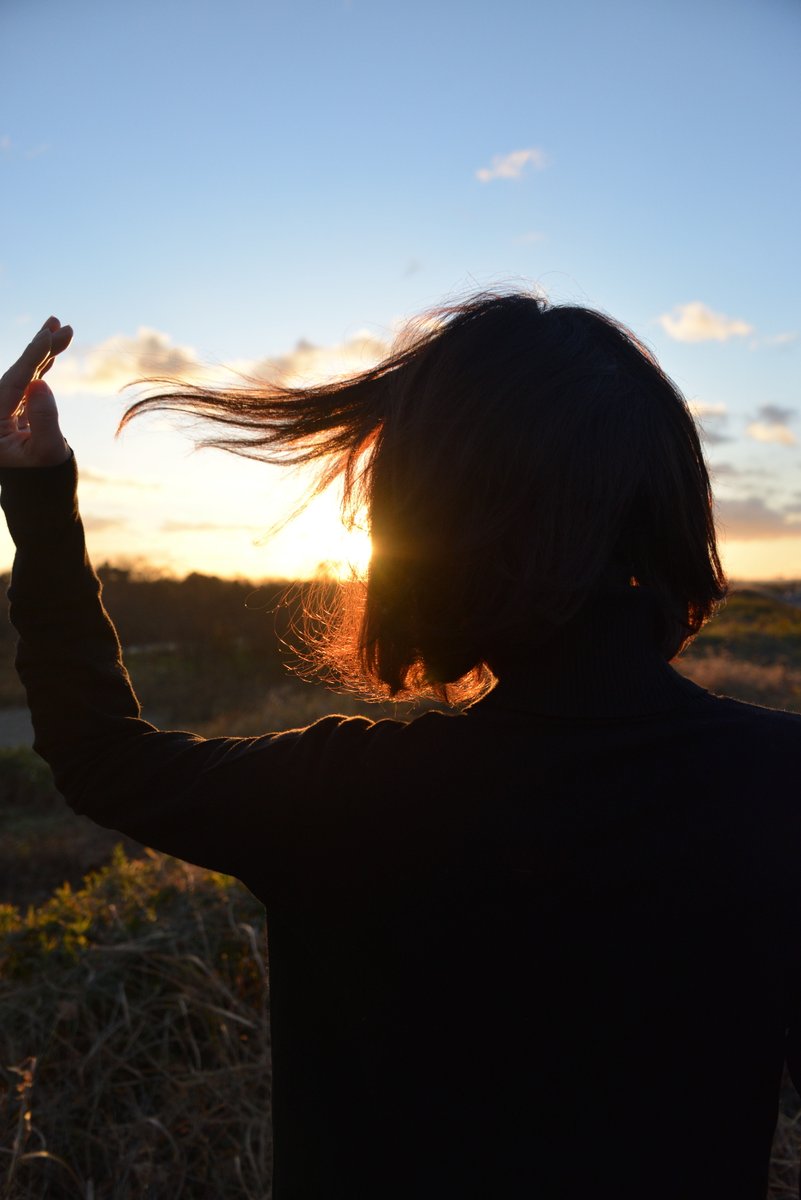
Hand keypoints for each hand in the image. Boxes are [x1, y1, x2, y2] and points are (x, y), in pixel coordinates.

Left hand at [0, 316, 72, 467]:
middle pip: (16, 373)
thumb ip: (44, 419)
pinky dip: (41, 367)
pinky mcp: (13, 410)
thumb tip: (40, 382)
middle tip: (59, 324)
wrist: (37, 491)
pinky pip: (27, 383)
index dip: (31, 357)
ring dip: (42, 353)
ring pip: (23, 375)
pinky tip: (51, 352)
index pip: (13, 382)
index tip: (47, 335)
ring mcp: (3, 409)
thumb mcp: (48, 452)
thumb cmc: (42, 476)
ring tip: (60, 329)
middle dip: (38, 349)